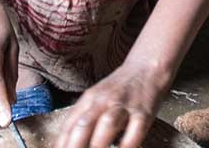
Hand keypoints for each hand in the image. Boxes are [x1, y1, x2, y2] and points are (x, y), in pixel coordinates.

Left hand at [53, 63, 167, 147]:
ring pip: (107, 124)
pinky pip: (135, 131)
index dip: (62, 143)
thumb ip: (85, 118)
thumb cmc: (119, 88)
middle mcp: (103, 101)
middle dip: (75, 145)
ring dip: (98, 144)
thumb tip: (69, 141)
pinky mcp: (143, 112)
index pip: (70, 124)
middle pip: (84, 124)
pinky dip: (127, 145)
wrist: (146, 68)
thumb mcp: (97, 98)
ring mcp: (123, 106)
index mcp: (89, 99)